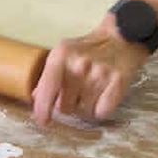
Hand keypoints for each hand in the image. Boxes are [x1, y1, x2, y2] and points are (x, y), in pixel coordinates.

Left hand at [32, 19, 146, 124]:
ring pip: (84, 112)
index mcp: (61, 56)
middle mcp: (79, 65)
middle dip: (69, 104)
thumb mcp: (64, 54)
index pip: (47, 90)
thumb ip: (48, 76)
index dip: (42, 110)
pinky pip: (102, 112)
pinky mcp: (117, 82)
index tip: (43, 120)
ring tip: (93, 90)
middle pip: (65, 107)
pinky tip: (103, 95)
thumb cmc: (89, 48)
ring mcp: (99, 73)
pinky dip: (102, 109)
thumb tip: (36, 98)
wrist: (121, 37)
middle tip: (78, 91)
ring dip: (87, 106)